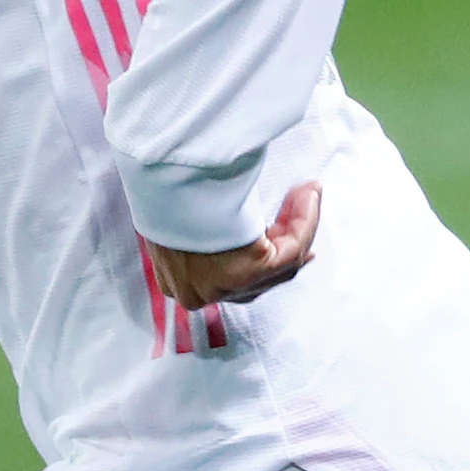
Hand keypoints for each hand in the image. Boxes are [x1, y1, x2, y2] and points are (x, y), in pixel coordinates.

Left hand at [147, 181, 321, 309]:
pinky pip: (290, 250)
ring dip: (298, 224)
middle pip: (256, 279)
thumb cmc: (163, 188)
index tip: (280, 241)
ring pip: (278, 264)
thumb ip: (202, 226)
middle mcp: (198, 292)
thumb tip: (230, 214)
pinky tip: (308, 194)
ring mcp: (222, 286)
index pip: (225, 282)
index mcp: (175, 281)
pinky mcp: (247, 273)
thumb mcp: (177, 212)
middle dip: (287, 247)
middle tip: (305, 217)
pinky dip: (304, 221)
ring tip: (307, 192)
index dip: (257, 259)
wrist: (161, 179)